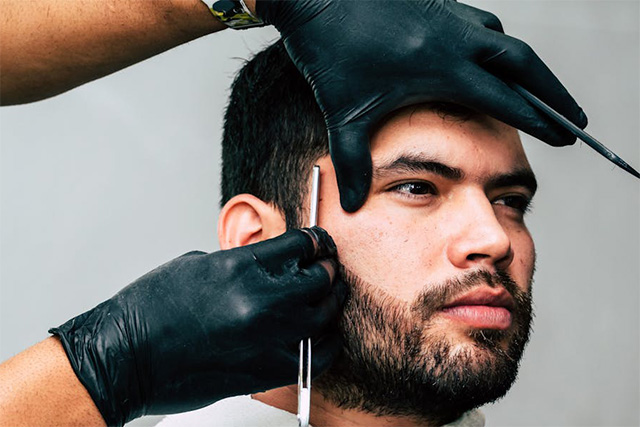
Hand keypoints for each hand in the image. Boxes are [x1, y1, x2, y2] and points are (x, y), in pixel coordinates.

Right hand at [50, 227, 345, 425]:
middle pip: (318, 278)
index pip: (299, 245)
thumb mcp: (197, 265)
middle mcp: (258, 301)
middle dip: (328, 269)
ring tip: (332, 296)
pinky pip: (316, 358)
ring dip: (332, 302)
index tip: (320, 243)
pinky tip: (327, 335)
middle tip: (329, 268)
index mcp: (238, 266)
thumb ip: (239, 263)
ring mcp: (265, 338)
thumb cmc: (150, 311)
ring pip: (323, 316)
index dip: (316, 241)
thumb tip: (266, 267)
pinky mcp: (266, 371)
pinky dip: (327, 344)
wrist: (125, 357)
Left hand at [257, 0, 586, 211]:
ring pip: (502, 39)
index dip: (539, 119)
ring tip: (534, 90)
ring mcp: (447, 16)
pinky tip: (484, 57)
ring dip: (523, 66)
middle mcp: (455, 38)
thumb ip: (352, 161)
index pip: (506, 98)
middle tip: (577, 118)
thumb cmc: (329, 54)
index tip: (564, 137)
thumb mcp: (344, 113)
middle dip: (555, 93)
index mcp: (443, 67)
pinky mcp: (435, 5)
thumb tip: (350, 204)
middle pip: (524, 64)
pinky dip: (493, 43)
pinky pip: (479, 23)